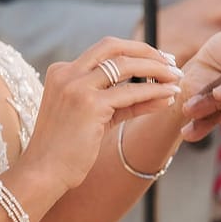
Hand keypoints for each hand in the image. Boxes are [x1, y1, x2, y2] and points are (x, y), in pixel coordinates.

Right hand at [20, 37, 183, 190]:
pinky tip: (169, 96)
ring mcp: (76, 87)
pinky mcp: (89, 105)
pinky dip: (154, 91)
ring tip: (177, 77)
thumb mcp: (97, 117)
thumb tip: (163, 91)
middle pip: (114, 47)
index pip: (105, 50)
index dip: (135, 50)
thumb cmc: (68, 150)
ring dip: (156, 69)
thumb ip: (124, 101)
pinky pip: (131, 92)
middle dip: (147, 51)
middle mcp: (67, 73)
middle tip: (172, 61)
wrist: (43, 174)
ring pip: (125, 65)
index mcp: (62, 71)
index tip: (159, 58)